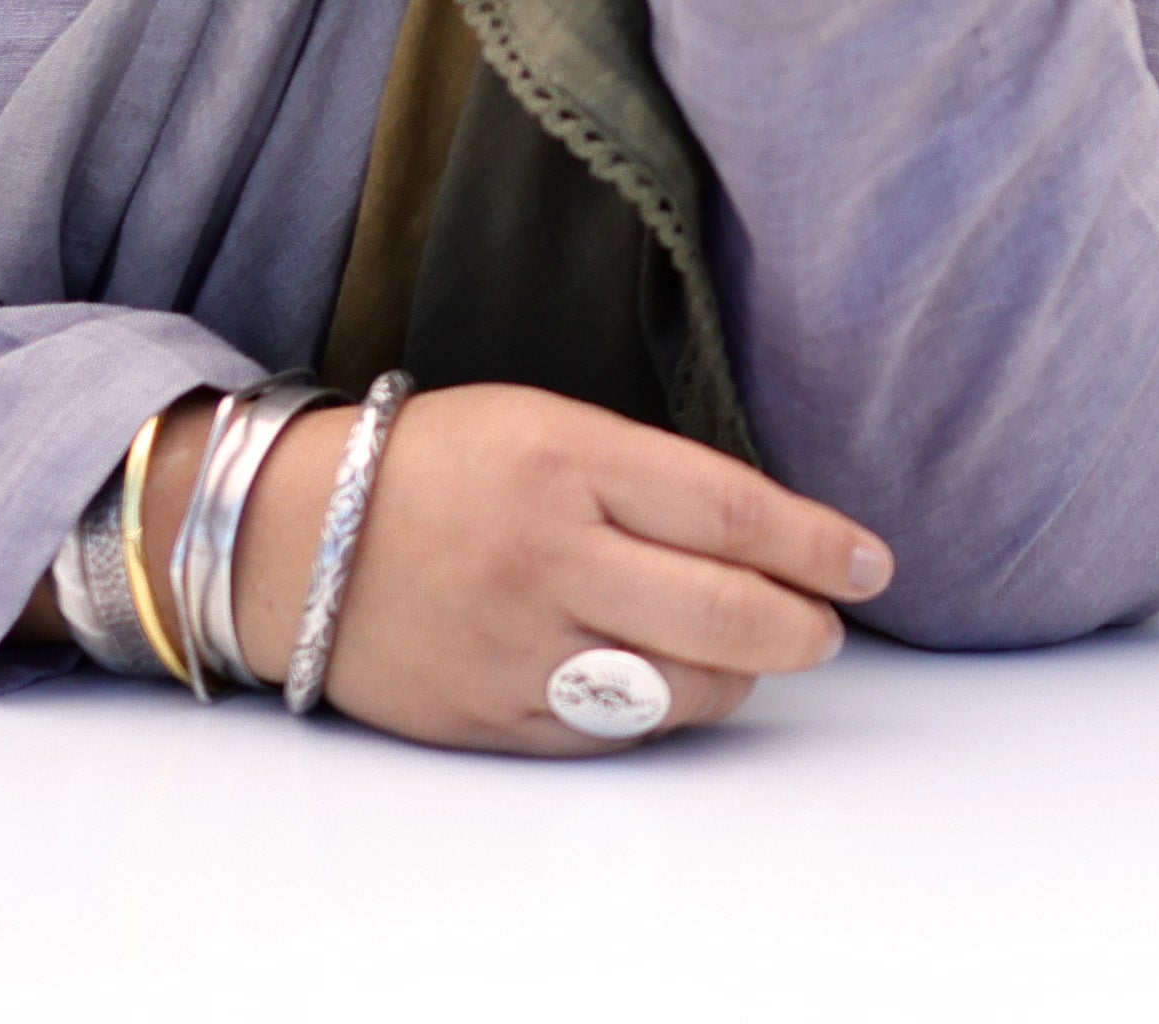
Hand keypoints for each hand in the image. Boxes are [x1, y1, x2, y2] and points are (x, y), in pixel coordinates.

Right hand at [202, 382, 888, 753]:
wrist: (287, 537)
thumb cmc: (438, 465)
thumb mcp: (548, 424)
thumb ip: (652, 478)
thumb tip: (768, 532)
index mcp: (568, 463)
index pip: (733, 512)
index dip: (818, 546)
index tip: (871, 564)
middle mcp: (547, 558)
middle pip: (723, 615)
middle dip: (802, 628)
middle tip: (826, 625)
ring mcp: (515, 646)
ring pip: (678, 689)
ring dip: (739, 676)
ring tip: (749, 652)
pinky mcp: (486, 718)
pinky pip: (609, 734)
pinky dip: (658, 713)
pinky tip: (668, 684)